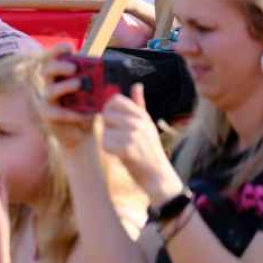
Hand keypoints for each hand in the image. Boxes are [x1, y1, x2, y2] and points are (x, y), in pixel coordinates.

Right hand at [39, 45, 97, 150]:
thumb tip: (114, 72)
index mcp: (62, 75)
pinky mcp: (49, 116)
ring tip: (79, 85)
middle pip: (47, 69)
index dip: (58, 51)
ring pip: (49, 90)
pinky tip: (83, 114)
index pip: (54, 58)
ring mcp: (48, 100)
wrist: (87, 134)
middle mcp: (51, 84)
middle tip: (74, 68)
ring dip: (65, 86)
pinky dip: (70, 113)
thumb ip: (103, 82)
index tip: (70, 48)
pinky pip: (56, 112)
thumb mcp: (100, 93)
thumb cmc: (92, 108)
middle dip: (60, 66)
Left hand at [101, 84, 182, 199]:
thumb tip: (137, 85)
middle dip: (108, 128)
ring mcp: (134, 134)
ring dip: (109, 142)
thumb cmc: (148, 150)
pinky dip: (110, 152)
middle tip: (121, 139)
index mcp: (141, 115)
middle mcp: (139, 122)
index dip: (109, 110)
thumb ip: (139, 105)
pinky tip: (121, 156)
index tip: (114, 123)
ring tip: (123, 148)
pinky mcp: (128, 148)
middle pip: (106, 115)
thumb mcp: (146, 124)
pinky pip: (106, 144)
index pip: (116, 100)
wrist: (158, 176)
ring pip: (104, 131)